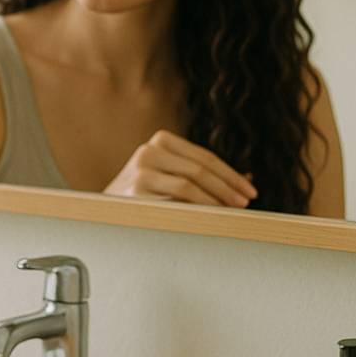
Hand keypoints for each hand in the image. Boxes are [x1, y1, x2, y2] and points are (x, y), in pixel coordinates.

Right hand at [102, 130, 256, 207]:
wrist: (106, 211)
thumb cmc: (145, 196)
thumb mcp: (172, 177)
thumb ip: (202, 175)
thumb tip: (247, 177)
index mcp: (161, 140)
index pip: (205, 157)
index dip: (231, 175)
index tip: (249, 190)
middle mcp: (149, 151)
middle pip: (200, 168)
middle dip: (228, 186)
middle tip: (246, 201)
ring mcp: (141, 170)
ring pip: (190, 183)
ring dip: (216, 198)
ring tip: (232, 210)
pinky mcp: (136, 190)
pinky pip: (177, 198)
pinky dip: (199, 208)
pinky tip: (212, 216)